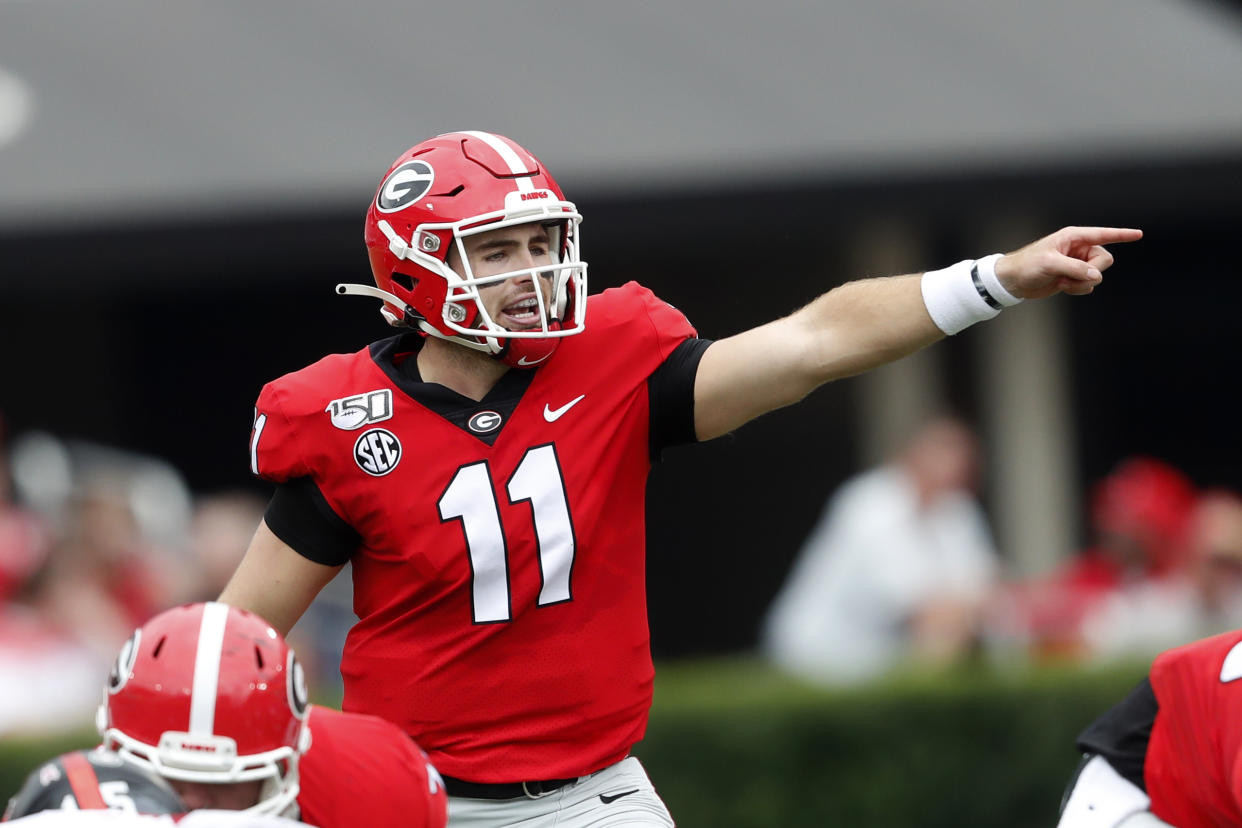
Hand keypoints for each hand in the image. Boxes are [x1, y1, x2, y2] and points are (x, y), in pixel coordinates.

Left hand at [994, 226, 1142, 299]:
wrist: (1014, 281)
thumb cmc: (1027, 265)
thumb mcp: (1050, 263)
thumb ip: (1075, 268)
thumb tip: (1095, 276)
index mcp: (1073, 237)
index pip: (1103, 234)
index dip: (1122, 235)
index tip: (1139, 234)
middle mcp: (1078, 249)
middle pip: (1105, 260)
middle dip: (1092, 271)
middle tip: (1072, 276)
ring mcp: (1077, 264)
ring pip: (1097, 275)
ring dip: (1082, 283)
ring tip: (1062, 282)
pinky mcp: (1074, 277)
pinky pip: (1088, 285)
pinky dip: (1077, 289)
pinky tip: (1061, 287)